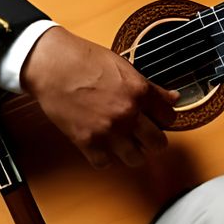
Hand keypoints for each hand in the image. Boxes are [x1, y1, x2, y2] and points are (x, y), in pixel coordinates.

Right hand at [20, 25, 179, 168]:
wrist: (51, 65)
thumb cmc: (83, 60)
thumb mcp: (124, 66)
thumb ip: (150, 87)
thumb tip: (171, 98)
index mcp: (139, 92)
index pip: (169, 118)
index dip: (164, 119)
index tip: (157, 120)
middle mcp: (127, 113)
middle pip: (158, 143)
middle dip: (154, 140)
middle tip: (146, 136)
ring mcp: (108, 130)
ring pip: (136, 159)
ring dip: (133, 153)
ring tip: (126, 144)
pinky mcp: (87, 142)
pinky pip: (106, 163)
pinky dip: (106, 158)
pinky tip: (104, 147)